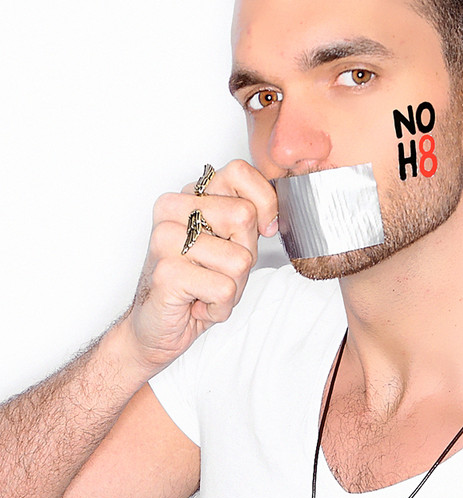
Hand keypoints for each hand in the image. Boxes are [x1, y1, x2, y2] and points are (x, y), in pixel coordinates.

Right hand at [121, 160, 277, 375]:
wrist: (155, 325)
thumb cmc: (199, 281)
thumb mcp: (230, 241)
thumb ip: (248, 216)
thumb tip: (271, 216)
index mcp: (189, 195)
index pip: (238, 172)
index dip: (263, 201)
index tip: (261, 228)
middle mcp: (172, 210)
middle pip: (244, 216)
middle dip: (246, 253)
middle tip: (219, 269)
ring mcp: (165, 239)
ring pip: (240, 259)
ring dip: (234, 286)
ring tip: (207, 287)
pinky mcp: (166, 273)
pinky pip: (224, 289)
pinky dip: (220, 307)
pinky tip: (198, 303)